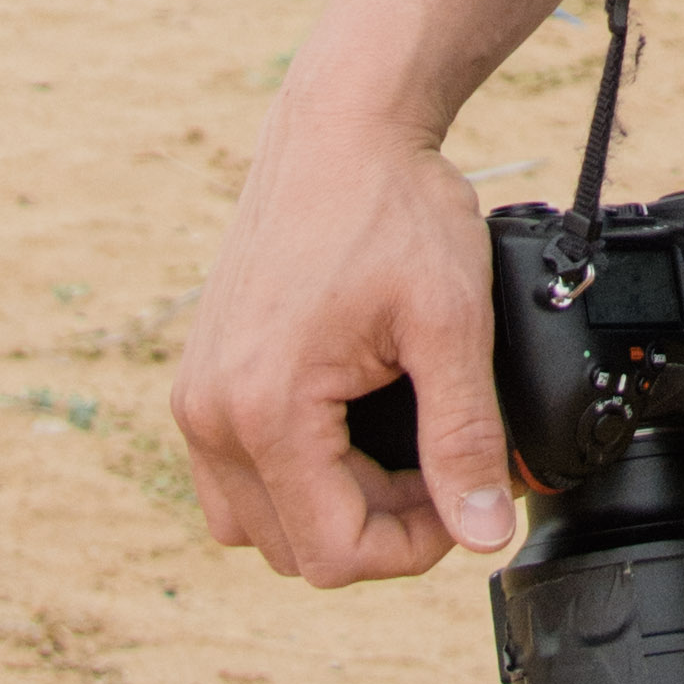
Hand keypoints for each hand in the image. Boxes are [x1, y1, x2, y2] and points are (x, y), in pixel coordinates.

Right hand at [172, 94, 513, 585]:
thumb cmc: (391, 208)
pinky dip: (297, 475)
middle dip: (377, 527)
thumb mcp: (450, 324)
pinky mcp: (203, 376)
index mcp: (264, 410)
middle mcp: (211, 414)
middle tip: (441, 466)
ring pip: (257, 522)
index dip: (412, 547)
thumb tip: (485, 530)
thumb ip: (466, 438)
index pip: (333, 554)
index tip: (462, 495)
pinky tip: (354, 428)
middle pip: (295, 548)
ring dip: (332, 508)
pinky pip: (236, 474)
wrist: (341, 129)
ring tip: (400, 449)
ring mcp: (198, 396)